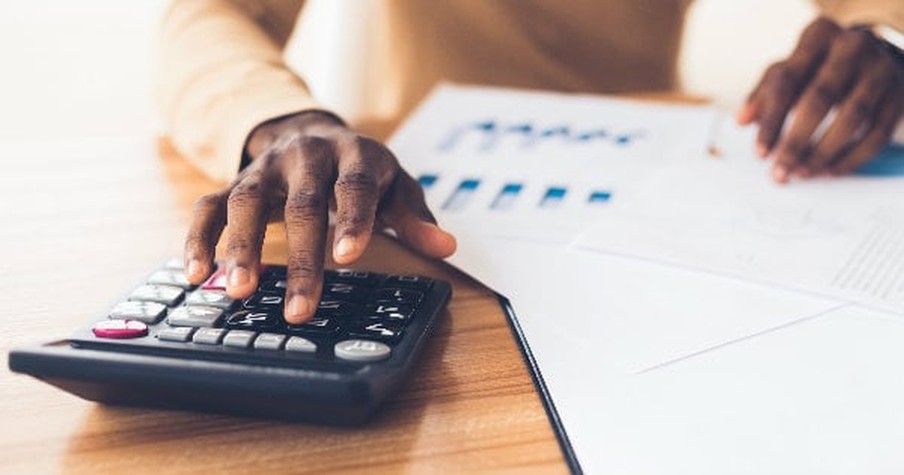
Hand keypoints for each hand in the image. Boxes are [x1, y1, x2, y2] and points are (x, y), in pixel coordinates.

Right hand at [182, 111, 456, 322]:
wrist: (312, 132)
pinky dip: (199, 236)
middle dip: (302, 258)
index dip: (352, 220)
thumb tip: (445, 247)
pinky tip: (196, 273)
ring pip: (247, 201)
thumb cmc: (361, 171)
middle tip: (299, 308)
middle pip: (302, 204)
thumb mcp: (396, 186)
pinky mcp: (235, 181)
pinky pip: (209, 204)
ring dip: (241, 246)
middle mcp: (307, 156)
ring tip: (239, 291)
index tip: (348, 256)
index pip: (353, 186)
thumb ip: (414, 217)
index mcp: (354, 155)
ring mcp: (266, 168)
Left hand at [737, 17, 903, 182]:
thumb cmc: (819, 65)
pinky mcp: (899, 94)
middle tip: (780, 171)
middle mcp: (852, 47)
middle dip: (796, 141)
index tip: (761, 154)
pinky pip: (878, 132)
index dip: (772, 120)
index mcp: (818, 36)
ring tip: (802, 173)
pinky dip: (853, 157)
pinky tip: (830, 171)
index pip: (787, 81)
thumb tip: (742, 121)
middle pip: (820, 98)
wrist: (874, 53)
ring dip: (824, 152)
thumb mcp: (789, 69)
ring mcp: (880, 69)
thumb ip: (764, 93)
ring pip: (853, 117)